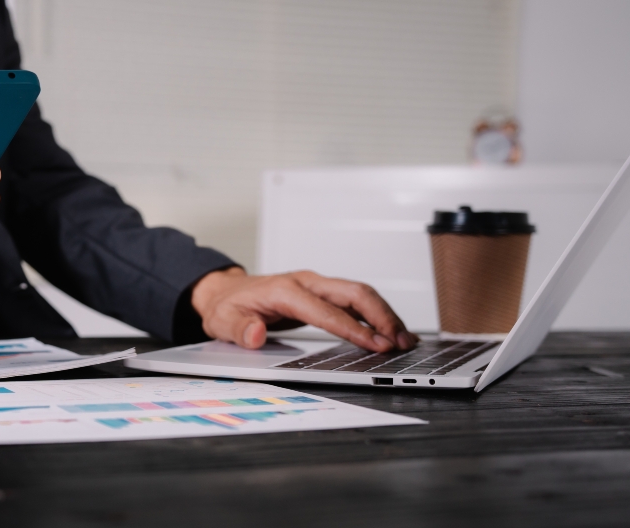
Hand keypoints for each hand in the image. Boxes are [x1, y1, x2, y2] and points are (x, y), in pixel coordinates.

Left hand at [191, 267, 417, 352]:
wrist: (226, 293)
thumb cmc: (228, 306)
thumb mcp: (224, 322)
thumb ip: (240, 330)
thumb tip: (255, 335)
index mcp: (285, 291)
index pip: (327, 311)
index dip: (353, 329)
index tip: (376, 345)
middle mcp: (306, 284)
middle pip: (354, 293)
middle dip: (382, 316)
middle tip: (401, 342)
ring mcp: (316, 287)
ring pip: (360, 295)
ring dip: (385, 315)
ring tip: (405, 340)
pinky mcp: (322, 295)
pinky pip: (355, 302)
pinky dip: (376, 315)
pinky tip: (389, 332)